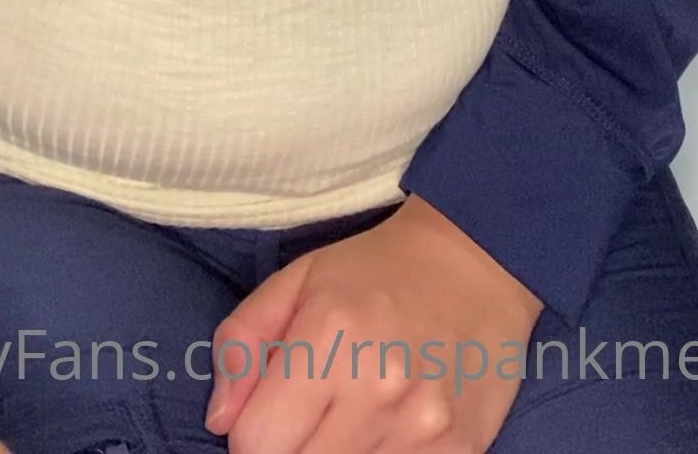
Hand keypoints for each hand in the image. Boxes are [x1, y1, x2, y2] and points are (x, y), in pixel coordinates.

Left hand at [205, 195, 543, 451]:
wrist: (478, 262)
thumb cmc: (378, 268)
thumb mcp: (298, 279)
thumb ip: (242, 342)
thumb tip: (220, 420)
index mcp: (329, 335)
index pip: (254, 443)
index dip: (254, 431)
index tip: (272, 411)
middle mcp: (376, 387)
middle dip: (294, 447)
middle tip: (314, 411)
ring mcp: (422, 427)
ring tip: (352, 417)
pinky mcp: (459, 451)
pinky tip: (388, 430)